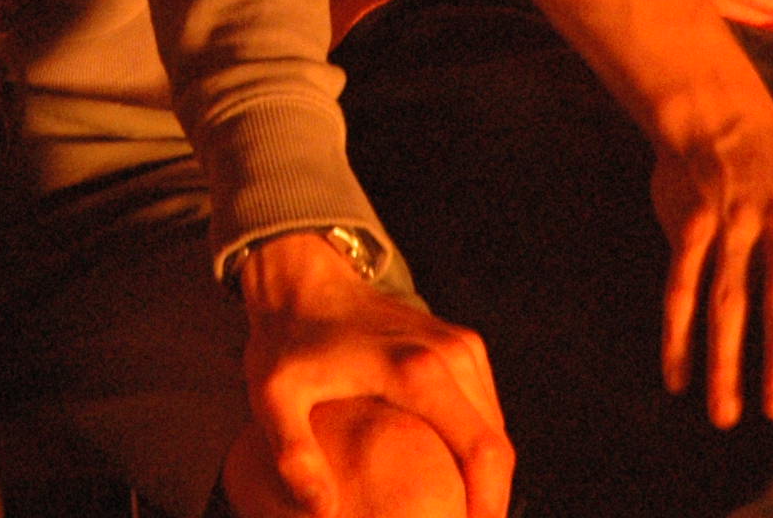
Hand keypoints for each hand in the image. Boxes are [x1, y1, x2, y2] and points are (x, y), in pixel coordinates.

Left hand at [236, 232, 512, 517]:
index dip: (488, 505)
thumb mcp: (274, 396)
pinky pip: (485, 411)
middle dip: (489, 501)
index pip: (483, 453)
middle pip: (498, 448)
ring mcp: (462, 346)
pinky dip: (479, 450)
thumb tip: (322, 511)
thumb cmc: (287, 340)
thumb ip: (294, 453)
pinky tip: (452, 479)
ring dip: (486, 478)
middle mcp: (453, 355)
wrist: (302, 278)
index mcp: (418, 371)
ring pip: (495, 431)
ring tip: (454, 513)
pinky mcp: (462, 346)